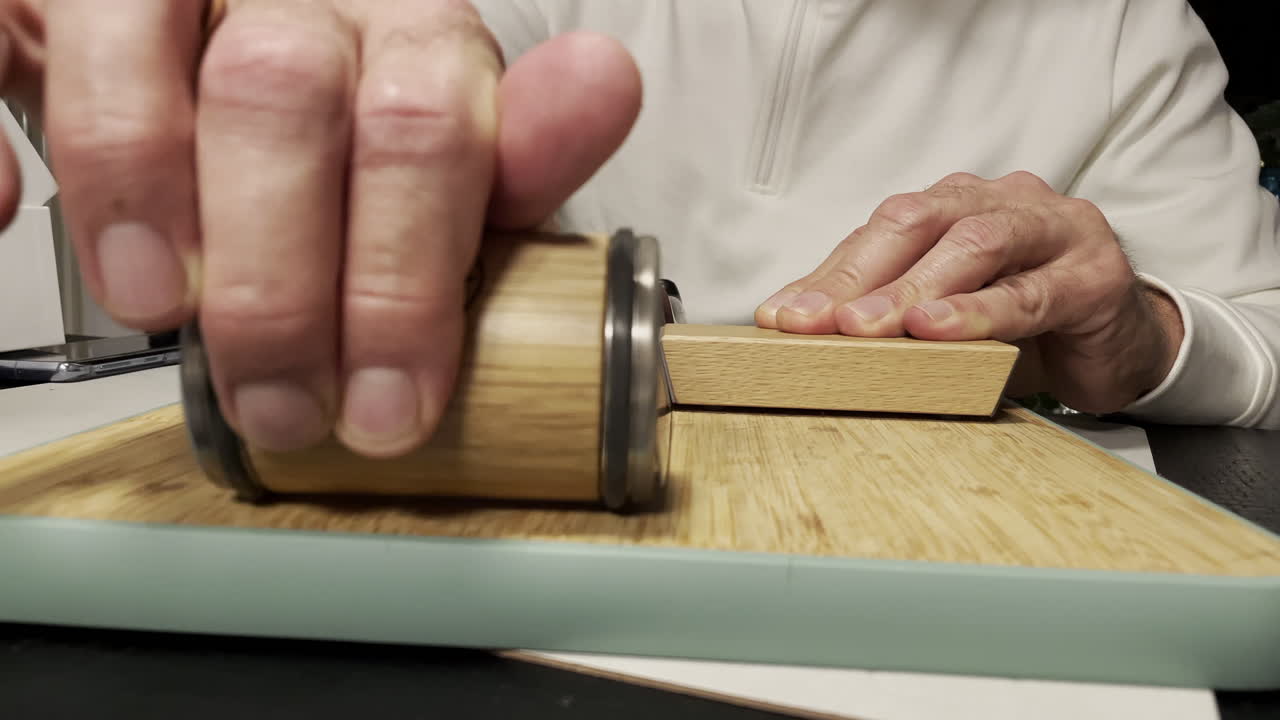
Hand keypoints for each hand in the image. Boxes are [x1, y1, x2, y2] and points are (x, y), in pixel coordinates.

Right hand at [0, 0, 640, 456]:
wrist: (230, 21)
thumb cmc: (351, 106)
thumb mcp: (445, 140)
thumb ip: (511, 144)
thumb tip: (601, 88)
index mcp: (410, 26)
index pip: (430, 127)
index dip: (406, 282)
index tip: (392, 407)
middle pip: (286, 102)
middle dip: (281, 284)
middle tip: (283, 405)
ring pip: (150, 46)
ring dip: (143, 192)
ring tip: (158, 311)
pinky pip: (9, 20)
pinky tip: (8, 205)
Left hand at [755, 171, 1184, 414]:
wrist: (1122, 344)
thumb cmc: (1025, 322)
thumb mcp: (947, 312)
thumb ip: (887, 308)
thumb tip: (798, 325)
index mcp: (958, 204)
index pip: (881, 231)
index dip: (828, 273)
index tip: (780, 315)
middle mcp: (1003, 202)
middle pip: (919, 224)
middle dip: (859, 276)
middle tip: (812, 322)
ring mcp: (1055, 230)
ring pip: (973, 247)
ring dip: (912, 290)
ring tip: (866, 327)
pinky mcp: (1094, 275)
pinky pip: (1030, 293)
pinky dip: (978, 313)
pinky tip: (939, 331)